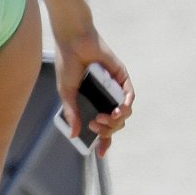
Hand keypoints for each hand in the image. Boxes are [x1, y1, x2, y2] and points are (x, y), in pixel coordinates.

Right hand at [54, 25, 133, 156]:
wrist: (73, 41)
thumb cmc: (67, 64)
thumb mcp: (67, 92)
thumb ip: (72, 112)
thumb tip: (75, 134)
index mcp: (91, 102)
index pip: (101, 126)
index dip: (102, 140)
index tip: (100, 153)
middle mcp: (105, 97)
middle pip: (114, 123)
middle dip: (107, 129)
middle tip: (96, 124)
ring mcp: (114, 88)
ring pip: (124, 112)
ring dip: (116, 120)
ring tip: (106, 117)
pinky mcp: (122, 77)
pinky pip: (129, 95)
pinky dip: (126, 104)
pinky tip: (119, 109)